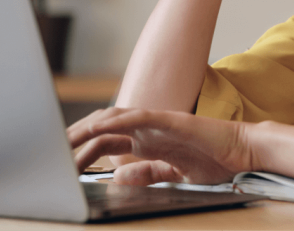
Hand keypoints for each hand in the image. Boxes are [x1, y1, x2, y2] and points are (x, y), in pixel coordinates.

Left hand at [68, 108, 255, 185]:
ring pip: (114, 119)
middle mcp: (147, 130)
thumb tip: (117, 177)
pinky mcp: (170, 120)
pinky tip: (100, 126)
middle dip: (75, 139)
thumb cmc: (214, 162)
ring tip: (65, 140)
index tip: (60, 164)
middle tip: (50, 152)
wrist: (243, 151)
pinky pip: (139, 116)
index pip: (106, 142)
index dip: (81, 151)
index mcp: (147, 143)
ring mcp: (157, 123)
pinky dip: (118, 120)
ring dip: (87, 128)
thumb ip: (146, 174)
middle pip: (103, 129)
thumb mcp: (173, 175)